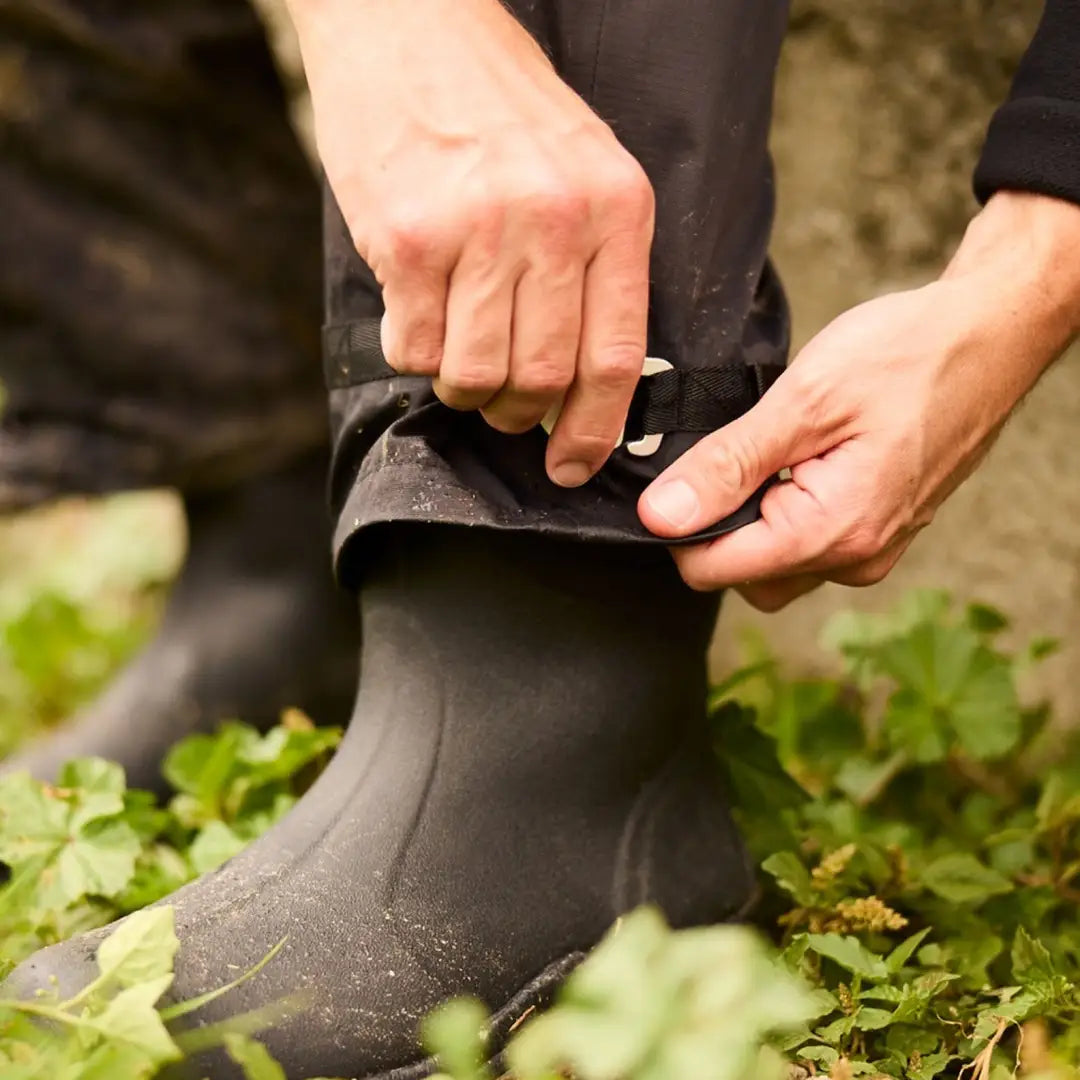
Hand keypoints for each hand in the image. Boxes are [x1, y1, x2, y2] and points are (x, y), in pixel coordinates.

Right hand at [289, 0, 653, 487]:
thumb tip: (586, 382)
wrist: (408, 23)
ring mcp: (478, 230)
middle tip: (501, 404)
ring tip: (456, 353)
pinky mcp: (407, 240)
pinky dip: (412, 353)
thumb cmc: (497, 106)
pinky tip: (415, 312)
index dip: (594, 430)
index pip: (617, 358)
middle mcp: (555, 221)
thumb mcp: (584, 169)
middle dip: (518, 414)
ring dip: (462, 388)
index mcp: (616, 210)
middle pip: (542, 378)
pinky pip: (414, 350)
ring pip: (475, 375)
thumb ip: (596, 269)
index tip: (572, 466)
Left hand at [638, 192, 1079, 608]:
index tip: (674, 478)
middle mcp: (856, 557)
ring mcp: (872, 548)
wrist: (988, 335)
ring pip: (775, 563)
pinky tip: (795, 460)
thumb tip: (660, 516)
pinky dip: (784, 512)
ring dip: (752, 519)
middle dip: (716, 527)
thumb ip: (727, 465)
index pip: (715, 571)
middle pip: (742, 575)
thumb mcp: (802, 401)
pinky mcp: (878, 530)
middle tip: (725, 456)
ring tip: (769, 451)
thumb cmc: (907, 356)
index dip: (677, 529)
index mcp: (833, 532)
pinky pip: (809, 544)